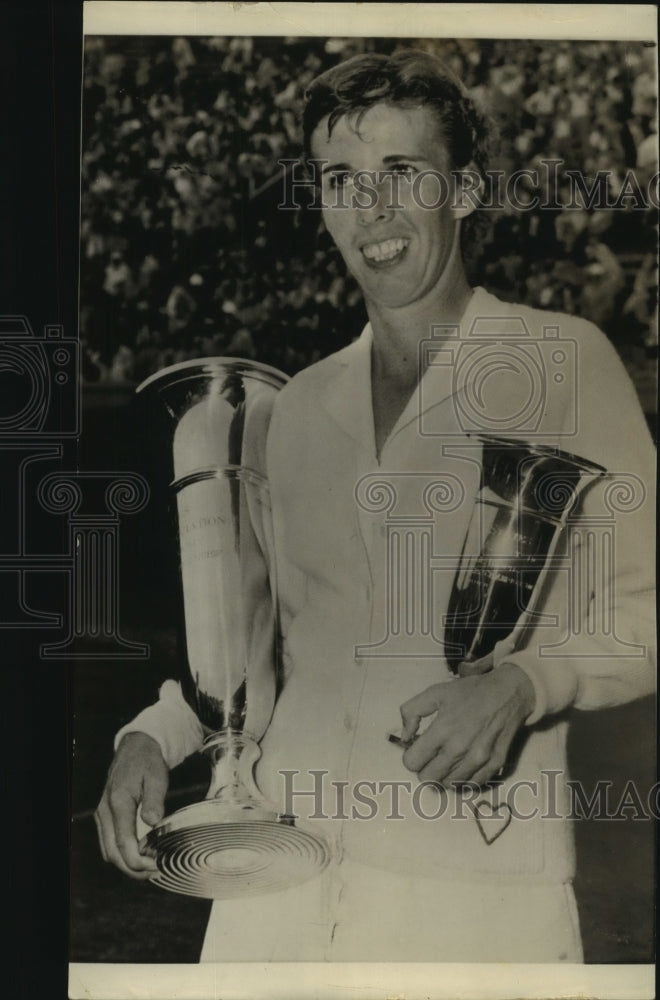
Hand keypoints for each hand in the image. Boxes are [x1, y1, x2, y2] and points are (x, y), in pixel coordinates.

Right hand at [94, 732, 168, 879]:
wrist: (136, 747)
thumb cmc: (148, 761)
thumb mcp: (157, 776)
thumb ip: (154, 799)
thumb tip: (152, 822)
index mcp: (118, 802)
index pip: (123, 843)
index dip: (138, 862)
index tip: (155, 866)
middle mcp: (105, 812)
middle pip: (113, 853)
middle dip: (133, 869)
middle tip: (155, 871)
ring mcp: (103, 815)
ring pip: (108, 851)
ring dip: (126, 864)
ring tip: (150, 867)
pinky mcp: (105, 816)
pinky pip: (109, 843)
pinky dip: (122, 854)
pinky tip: (140, 855)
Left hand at [399, 662, 534, 786]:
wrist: (508, 693)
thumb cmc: (470, 692)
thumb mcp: (435, 692)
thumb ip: (411, 712)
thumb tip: (405, 737)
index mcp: (442, 730)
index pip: (412, 763)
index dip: (411, 756)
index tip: (418, 749)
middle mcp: (459, 749)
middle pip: (428, 778)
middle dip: (425, 767)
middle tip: (432, 755)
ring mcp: (478, 759)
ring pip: (448, 784)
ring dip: (444, 774)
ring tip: (448, 759)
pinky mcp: (494, 765)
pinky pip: (471, 785)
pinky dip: (464, 778)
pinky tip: (464, 764)